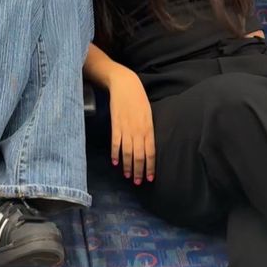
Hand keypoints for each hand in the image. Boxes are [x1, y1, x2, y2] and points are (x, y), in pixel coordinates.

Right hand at [108, 65, 155, 184]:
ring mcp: (126, 128)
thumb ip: (148, 129)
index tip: (150, 178)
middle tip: (138, 182)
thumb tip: (148, 145)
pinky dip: (115, 154)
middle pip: (139, 156)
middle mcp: (138, 130)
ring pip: (127, 152)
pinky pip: (115, 143)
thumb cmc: (139, 97)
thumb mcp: (149, 112)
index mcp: (148, 127)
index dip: (150, 166)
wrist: (124, 84)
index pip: (151, 152)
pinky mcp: (115, 125)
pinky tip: (115, 162)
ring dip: (127, 166)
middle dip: (139, 171)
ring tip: (128, 176)